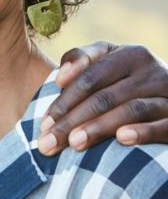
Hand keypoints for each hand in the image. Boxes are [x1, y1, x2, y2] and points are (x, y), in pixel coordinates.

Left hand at [38, 42, 167, 155]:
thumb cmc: (129, 84)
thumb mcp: (109, 65)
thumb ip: (82, 61)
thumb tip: (60, 78)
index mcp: (129, 55)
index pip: (90, 77)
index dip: (64, 100)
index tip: (44, 123)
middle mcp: (150, 70)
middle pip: (104, 96)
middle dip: (72, 120)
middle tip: (48, 142)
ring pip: (130, 110)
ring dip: (99, 127)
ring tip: (74, 144)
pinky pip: (164, 125)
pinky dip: (143, 131)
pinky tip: (121, 139)